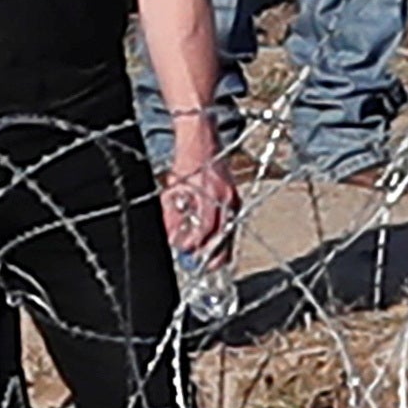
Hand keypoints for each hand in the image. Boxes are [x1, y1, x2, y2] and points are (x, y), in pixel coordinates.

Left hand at [160, 139, 239, 255]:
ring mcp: (235, 200)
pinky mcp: (236, 200)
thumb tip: (172, 237)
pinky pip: (231, 224)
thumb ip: (172, 214)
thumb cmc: (188, 163)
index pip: (206, 229)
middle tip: (201, 265)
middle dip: (213, 256)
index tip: (184, 250)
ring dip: (219, 249)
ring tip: (207, 259)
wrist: (202, 141)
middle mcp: (228, 199)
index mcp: (213, 196)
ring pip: (230, 234)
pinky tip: (213, 243)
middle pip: (224, 238)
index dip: (194, 243)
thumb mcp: (174, 189)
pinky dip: (222, 237)